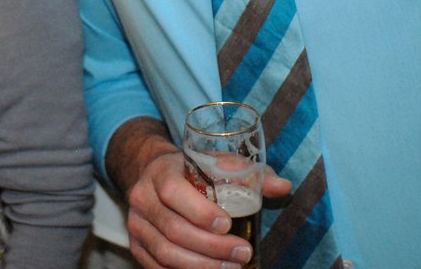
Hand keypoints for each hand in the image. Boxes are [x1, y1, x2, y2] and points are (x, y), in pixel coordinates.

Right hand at [108, 119, 290, 268]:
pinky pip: (157, 267)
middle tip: (242, 253)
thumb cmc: (192, 170)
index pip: (174, 193)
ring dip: (201, 266)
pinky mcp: (137, 245)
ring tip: (231, 268)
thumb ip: (249, 173)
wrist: (155, 174)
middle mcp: (142, 198)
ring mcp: (137, 224)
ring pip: (165, 253)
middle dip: (211, 247)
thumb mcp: (216, 163)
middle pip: (173, 229)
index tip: (228, 225)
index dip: (200, 212)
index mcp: (160, 172)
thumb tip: (283, 187)